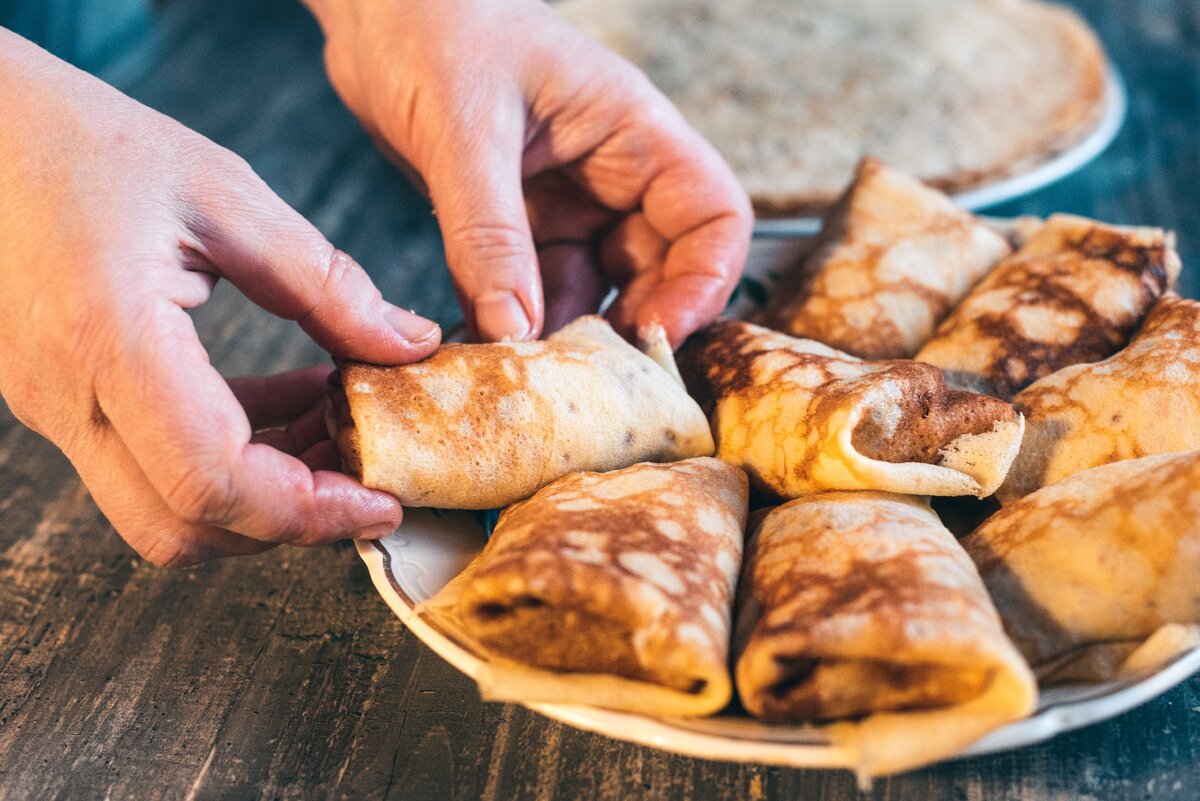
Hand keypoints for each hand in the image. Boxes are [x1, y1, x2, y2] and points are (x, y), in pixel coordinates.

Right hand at [0, 30, 441, 566]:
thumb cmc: (82, 141)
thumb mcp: (223, 195)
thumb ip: (326, 283)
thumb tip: (410, 346)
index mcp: (107, 340)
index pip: (212, 483)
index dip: (309, 513)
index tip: (382, 499)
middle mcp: (66, 396)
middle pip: (185, 526)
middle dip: (290, 522)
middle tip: (370, 476)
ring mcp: (52, 408)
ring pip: (167, 508)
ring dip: (264, 491)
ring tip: (341, 429)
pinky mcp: (62, 402)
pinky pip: (150, 465)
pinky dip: (229, 457)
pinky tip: (290, 403)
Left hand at [307, 0, 752, 345]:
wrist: (374, 5)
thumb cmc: (434, 22)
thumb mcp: (465, 128)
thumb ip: (490, 234)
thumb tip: (513, 334)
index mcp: (632, 131)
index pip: (713, 216)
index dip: (704, 283)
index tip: (656, 336)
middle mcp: (611, 171)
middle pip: (660, 268)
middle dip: (628, 324)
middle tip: (584, 376)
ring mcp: (566, 200)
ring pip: (593, 287)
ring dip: (565, 333)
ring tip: (528, 372)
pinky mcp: (517, 222)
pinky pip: (533, 287)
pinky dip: (514, 322)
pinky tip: (486, 347)